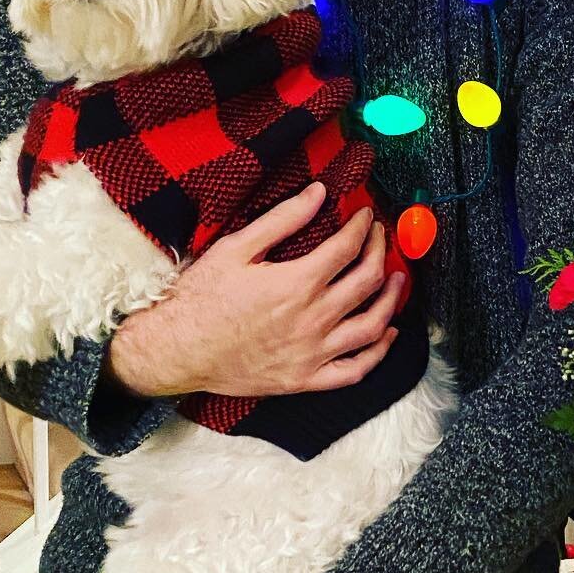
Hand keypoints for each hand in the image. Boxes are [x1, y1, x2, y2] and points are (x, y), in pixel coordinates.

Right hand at [108, 183, 403, 397]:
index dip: (361, 227)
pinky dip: (378, 352)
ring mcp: (312, 353)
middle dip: (380, 252)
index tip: (363, 215)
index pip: (347, 248)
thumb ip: (282, 219)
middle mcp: (312, 320)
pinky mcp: (305, 379)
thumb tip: (318, 193)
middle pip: (366, 281)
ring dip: (391, 299)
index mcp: (296, 283)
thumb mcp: (235, 247)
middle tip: (380, 237)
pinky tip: (387, 335)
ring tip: (397, 279)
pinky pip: (355, 370)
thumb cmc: (200, 298)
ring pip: (371, 326)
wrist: (176, 350)